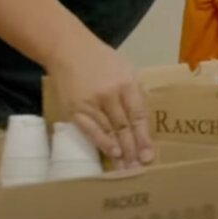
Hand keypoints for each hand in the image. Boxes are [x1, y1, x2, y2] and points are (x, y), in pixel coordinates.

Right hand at [47, 37, 153, 169]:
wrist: (68, 50)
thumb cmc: (101, 59)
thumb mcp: (125, 69)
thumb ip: (134, 92)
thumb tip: (142, 119)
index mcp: (126, 83)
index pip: (138, 115)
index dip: (144, 136)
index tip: (149, 154)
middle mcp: (109, 94)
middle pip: (124, 127)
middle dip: (133, 149)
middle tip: (140, 168)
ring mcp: (91, 103)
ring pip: (109, 131)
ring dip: (119, 151)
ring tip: (127, 169)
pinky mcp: (75, 109)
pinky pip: (90, 130)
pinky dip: (101, 143)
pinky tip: (111, 153)